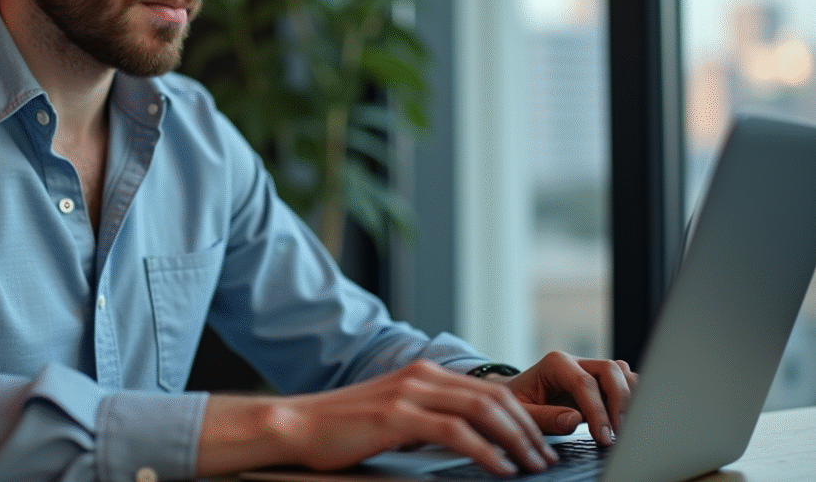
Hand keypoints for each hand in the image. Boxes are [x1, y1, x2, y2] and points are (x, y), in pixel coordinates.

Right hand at [198, 360, 561, 477]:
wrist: (298, 424)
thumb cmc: (344, 428)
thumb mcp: (395, 416)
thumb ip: (429, 418)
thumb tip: (469, 439)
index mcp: (424, 374)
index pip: (488, 392)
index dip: (522, 418)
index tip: (540, 445)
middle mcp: (421, 376)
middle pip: (494, 398)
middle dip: (528, 431)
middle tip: (546, 459)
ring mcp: (409, 392)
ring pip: (482, 411)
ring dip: (515, 441)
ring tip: (532, 466)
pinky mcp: (397, 414)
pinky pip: (455, 431)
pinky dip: (485, 451)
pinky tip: (499, 468)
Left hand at [503, 351, 637, 445]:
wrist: (516, 394)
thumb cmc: (519, 401)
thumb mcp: (522, 411)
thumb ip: (544, 417)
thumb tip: (573, 420)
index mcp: (555, 364)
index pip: (585, 383)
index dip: (598, 411)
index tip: (603, 437)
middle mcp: (575, 362)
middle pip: (610, 370)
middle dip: (619, 402)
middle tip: (618, 432)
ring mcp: (590, 369)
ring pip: (622, 373)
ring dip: (628, 398)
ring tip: (623, 426)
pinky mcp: (599, 381)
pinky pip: (624, 381)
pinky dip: (630, 397)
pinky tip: (625, 418)